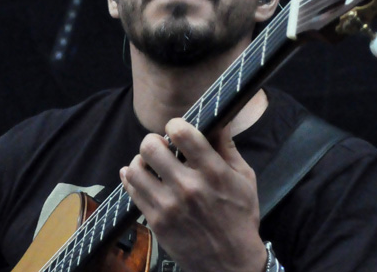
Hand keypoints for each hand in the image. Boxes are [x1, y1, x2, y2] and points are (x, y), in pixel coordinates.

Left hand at [120, 119, 266, 271]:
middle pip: (151, 147)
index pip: (182, 134)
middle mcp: (188, 186)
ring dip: (141, 160)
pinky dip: (132, 177)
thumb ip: (228, 147)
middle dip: (154, 140)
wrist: (230, 263)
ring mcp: (168, 205)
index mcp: (213, 172)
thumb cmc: (241, 216)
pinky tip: (141, 176)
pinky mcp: (156, 221)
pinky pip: (132, 190)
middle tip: (160, 145)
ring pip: (136, 168)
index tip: (176, 129)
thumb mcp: (245, 178)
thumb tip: (219, 119)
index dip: (175, 125)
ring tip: (150, 163)